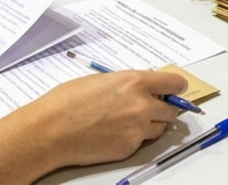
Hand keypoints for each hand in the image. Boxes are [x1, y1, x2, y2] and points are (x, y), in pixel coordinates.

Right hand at [35, 70, 187, 166]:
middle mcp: (142, 105)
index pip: (174, 83)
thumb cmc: (67, 102)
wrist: (50, 131)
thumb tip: (142, 87)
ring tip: (128, 121)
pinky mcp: (130, 148)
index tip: (177, 90)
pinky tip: (115, 133)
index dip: (177, 87)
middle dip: (164, 107)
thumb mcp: (102, 80)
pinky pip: (142, 141)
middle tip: (153, 107)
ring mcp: (138, 128)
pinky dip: (135, 138)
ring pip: (160, 127)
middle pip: (172, 108)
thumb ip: (128, 83)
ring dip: (152, 123)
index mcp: (135, 82)